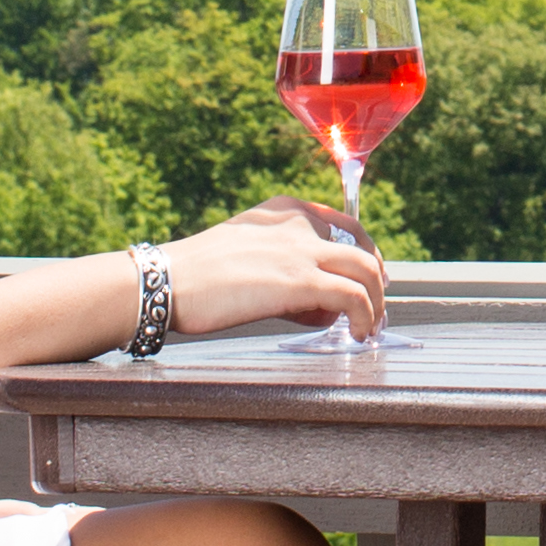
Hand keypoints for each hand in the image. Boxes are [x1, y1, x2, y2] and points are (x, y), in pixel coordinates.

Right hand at [173, 196, 388, 339]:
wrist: (169, 280)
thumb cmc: (198, 276)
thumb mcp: (249, 253)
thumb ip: (285, 266)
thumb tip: (318, 304)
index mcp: (286, 211)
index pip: (346, 226)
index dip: (365, 256)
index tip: (369, 281)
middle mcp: (299, 223)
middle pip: (362, 250)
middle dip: (376, 284)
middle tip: (375, 310)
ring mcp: (302, 251)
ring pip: (367, 272)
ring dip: (374, 305)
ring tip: (366, 328)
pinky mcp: (301, 282)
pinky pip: (354, 297)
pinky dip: (364, 317)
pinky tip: (357, 334)